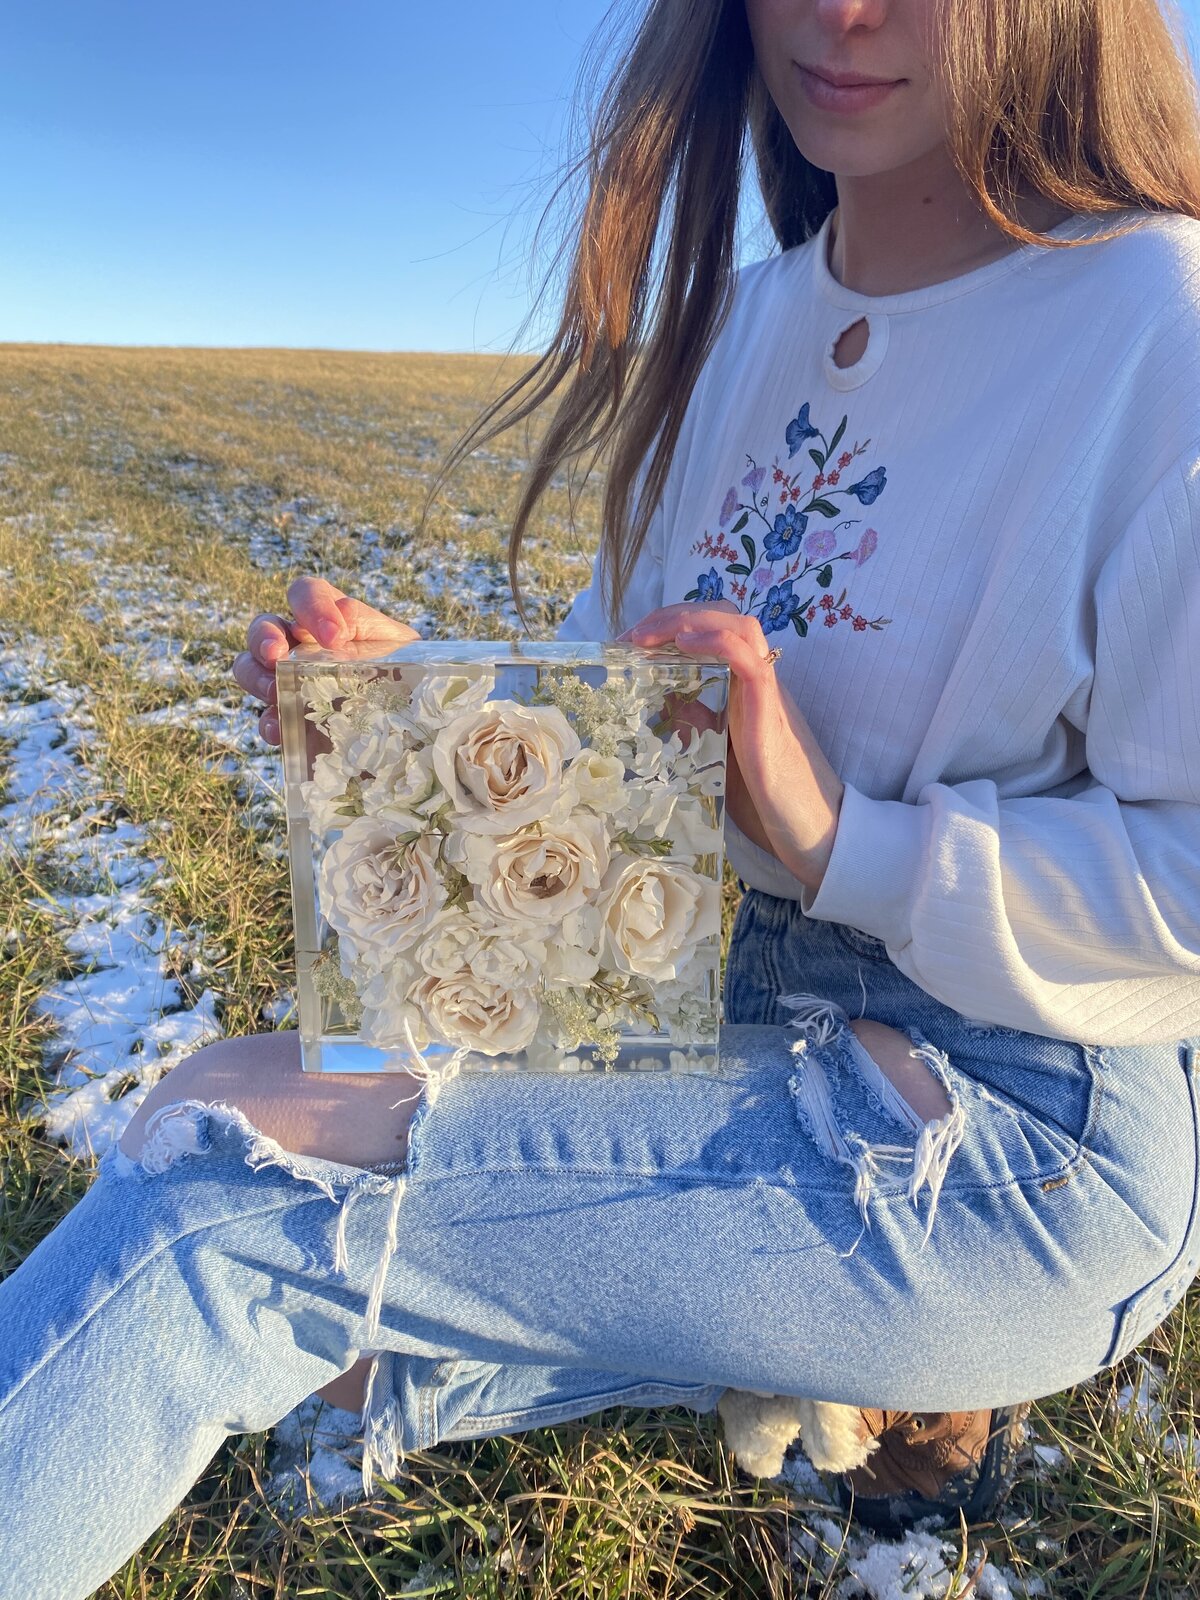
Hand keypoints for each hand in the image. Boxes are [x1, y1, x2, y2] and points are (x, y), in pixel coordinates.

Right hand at [233, 575, 420, 745]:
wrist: (419, 710)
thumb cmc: (407, 666)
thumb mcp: (396, 642)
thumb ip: (367, 625)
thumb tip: (339, 618)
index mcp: (327, 614)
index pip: (304, 593)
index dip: (311, 608)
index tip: (333, 637)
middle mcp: (299, 642)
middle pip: (263, 627)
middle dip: (263, 638)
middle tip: (276, 656)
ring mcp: (289, 678)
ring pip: (250, 667)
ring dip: (256, 677)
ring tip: (275, 691)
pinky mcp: (291, 715)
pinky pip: (267, 716)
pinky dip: (268, 722)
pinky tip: (280, 730)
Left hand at [619, 603, 844, 893]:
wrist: (812, 829)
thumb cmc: (768, 796)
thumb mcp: (718, 755)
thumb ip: (698, 726)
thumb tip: (668, 706)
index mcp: (742, 686)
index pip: (711, 630)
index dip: (669, 625)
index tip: (628, 644)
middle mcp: (756, 679)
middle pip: (722, 616)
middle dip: (672, 614)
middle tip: (629, 637)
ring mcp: (766, 691)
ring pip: (739, 625)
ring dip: (688, 620)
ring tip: (646, 636)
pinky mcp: (769, 710)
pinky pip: (750, 659)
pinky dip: (717, 641)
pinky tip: (685, 643)